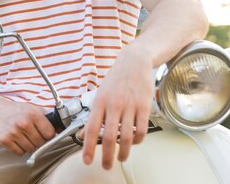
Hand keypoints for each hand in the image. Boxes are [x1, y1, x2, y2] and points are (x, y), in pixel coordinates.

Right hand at [0, 96, 55, 154]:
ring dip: (30, 145)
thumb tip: (61, 129)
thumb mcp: (32, 108)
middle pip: (41, 143)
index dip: (50, 136)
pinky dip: (21, 149)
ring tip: (25, 136)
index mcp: (33, 114)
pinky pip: (20, 152)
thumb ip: (46, 118)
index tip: (47, 135)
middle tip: (35, 135)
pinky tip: (18, 140)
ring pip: (31, 149)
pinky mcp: (5, 140)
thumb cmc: (16, 110)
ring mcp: (13, 132)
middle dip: (40, 141)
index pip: (50, 133)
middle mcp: (23, 123)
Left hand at [81, 47, 153, 169]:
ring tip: (121, 158)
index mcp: (100, 102)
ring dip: (124, 153)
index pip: (90, 128)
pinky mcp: (144, 107)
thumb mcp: (100, 94)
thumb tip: (85, 135)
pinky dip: (138, 141)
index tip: (87, 160)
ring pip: (127, 137)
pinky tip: (134, 142)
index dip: (87, 147)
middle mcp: (114, 105)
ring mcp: (130, 106)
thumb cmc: (116, 79)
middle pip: (109, 137)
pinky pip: (141, 130)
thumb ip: (94, 115)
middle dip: (107, 156)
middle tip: (106, 166)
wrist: (134, 62)